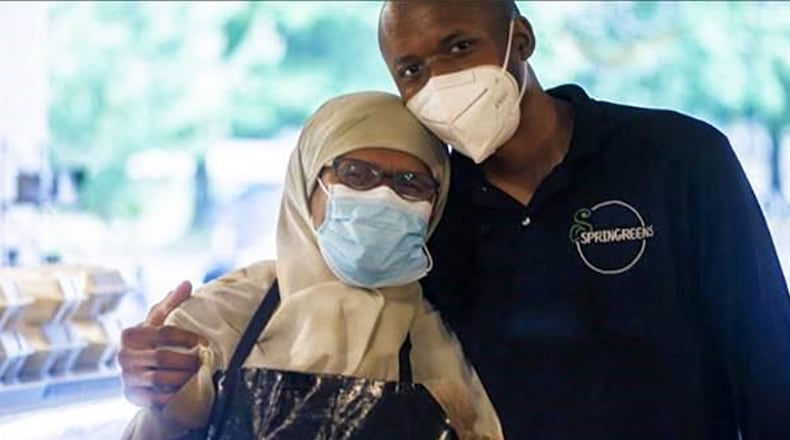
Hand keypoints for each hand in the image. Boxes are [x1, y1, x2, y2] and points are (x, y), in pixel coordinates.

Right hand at [118, 280, 206, 408]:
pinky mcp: (131, 395)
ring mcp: (126, 377)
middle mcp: (124, 356)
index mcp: (130, 335)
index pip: (163, 333)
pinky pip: (154, 398)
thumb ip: (172, 302)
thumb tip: (186, 284)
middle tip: (202, 361)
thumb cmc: (154, 339)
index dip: (186, 337)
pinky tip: (183, 389)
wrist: (141, 368)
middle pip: (162, 357)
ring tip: (197, 374)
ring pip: (160, 378)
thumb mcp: (161, 320)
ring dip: (183, 377)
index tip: (204, 342)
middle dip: (187, 360)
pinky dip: (172, 395)